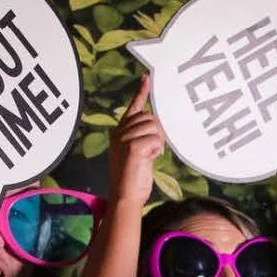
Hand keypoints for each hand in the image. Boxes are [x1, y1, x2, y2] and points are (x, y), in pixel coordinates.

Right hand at [107, 78, 165, 208]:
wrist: (125, 197)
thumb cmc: (133, 180)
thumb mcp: (138, 155)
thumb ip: (143, 139)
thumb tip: (157, 126)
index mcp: (119, 133)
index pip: (132, 109)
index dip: (141, 93)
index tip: (147, 78)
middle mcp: (119, 133)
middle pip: (150, 117)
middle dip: (157, 132)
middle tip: (153, 150)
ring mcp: (124, 139)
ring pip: (154, 127)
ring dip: (158, 142)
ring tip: (150, 156)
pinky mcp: (132, 147)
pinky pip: (156, 139)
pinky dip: (157, 149)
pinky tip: (150, 158)